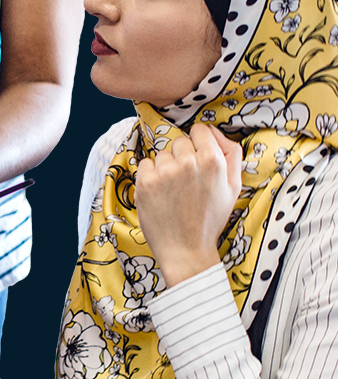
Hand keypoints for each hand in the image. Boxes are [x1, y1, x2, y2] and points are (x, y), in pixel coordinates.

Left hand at [135, 122, 241, 287]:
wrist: (186, 248)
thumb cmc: (211, 218)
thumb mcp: (234, 186)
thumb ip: (231, 153)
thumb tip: (213, 131)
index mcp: (213, 161)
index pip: (199, 130)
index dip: (199, 143)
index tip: (198, 158)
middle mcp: (187, 162)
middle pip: (179, 141)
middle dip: (182, 156)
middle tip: (187, 181)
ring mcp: (164, 172)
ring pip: (162, 154)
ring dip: (166, 167)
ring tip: (174, 190)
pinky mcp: (144, 182)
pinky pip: (145, 164)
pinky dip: (150, 175)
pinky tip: (160, 193)